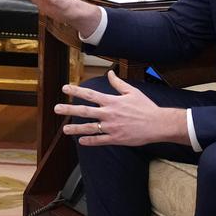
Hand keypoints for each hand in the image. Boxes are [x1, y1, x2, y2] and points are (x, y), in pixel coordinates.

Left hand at [56, 71, 188, 146]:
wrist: (158, 124)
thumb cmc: (146, 107)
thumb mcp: (132, 92)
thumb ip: (118, 84)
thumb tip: (109, 73)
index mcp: (112, 101)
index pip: (90, 94)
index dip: (76, 91)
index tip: (65, 88)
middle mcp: (109, 114)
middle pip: (85, 111)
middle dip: (69, 109)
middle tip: (56, 109)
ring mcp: (112, 127)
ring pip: (90, 128)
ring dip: (76, 129)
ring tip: (65, 130)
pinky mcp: (116, 138)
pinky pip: (100, 140)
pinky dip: (90, 141)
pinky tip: (81, 141)